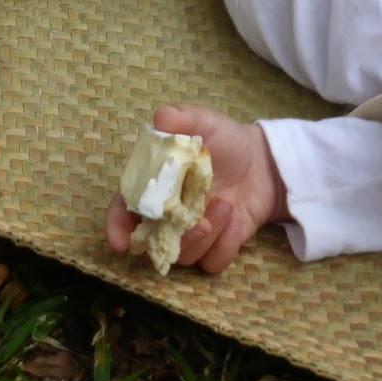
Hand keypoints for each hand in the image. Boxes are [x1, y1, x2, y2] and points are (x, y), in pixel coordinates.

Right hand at [106, 104, 287, 273]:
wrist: (264, 160)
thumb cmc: (226, 141)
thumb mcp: (205, 123)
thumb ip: (183, 119)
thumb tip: (161, 118)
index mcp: (155, 189)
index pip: (124, 212)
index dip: (117, 228)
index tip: (120, 242)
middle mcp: (168, 217)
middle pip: (153, 244)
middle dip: (170, 241)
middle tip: (199, 223)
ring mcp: (193, 234)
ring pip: (185, 256)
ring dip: (207, 237)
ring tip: (227, 205)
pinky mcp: (218, 245)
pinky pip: (214, 262)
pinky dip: (226, 247)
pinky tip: (238, 222)